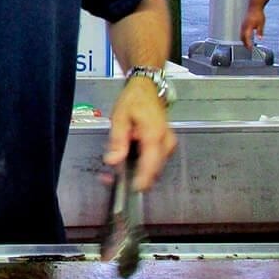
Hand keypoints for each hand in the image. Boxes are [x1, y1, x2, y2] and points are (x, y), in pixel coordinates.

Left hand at [104, 78, 175, 192]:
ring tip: (113, 169)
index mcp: (155, 135)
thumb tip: (113, 161)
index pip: (151, 165)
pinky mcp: (165, 147)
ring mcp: (168, 145)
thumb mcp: (119, 118)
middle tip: (110, 178)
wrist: (146, 89)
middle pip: (152, 170)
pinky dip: (140, 164)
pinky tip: (125, 160)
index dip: (141, 180)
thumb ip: (117, 141)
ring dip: (135, 172)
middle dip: (133, 177)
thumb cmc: (134, 100)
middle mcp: (166, 143)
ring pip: (153, 168)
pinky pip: (153, 161)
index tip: (131, 190)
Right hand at [240, 6, 265, 49]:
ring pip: (241, 35)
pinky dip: (243, 37)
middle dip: (245, 44)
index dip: (248, 44)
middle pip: (242, 38)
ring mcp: (242, 25)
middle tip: (249, 48)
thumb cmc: (258, 14)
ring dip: (244, 41)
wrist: (254, 7)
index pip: (247, 38)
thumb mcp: (261, 23)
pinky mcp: (243, 24)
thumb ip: (260, 32)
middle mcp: (244, 26)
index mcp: (248, 27)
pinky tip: (247, 38)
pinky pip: (241, 32)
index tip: (251, 49)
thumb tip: (260, 39)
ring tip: (248, 45)